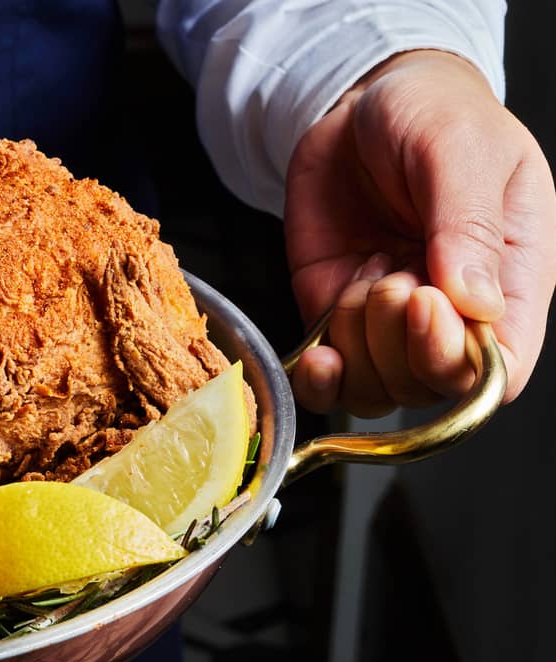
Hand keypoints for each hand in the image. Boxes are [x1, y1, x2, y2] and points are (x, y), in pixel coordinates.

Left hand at [284, 49, 555, 414]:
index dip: (460, 360)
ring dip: (359, 352)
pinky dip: (320, 379)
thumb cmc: (434, 112)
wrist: (363, 101)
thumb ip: (469, 224)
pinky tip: (318, 354)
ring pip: (380, 391)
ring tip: (362, 280)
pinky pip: (330, 381)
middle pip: (436, 388)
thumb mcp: (459, 148)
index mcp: (511, 278)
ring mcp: (390, 320)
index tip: (425, 303)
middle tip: (389, 281)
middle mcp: (453, 313)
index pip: (501, 368)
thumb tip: (476, 303)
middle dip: (402, 348)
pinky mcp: (334, 316)